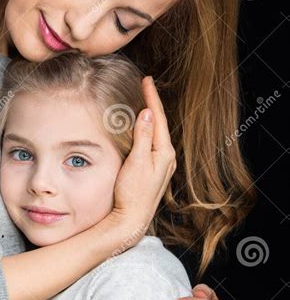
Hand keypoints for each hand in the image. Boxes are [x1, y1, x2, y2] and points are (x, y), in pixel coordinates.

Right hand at [110, 76, 175, 242]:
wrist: (131, 219)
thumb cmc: (132, 193)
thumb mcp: (136, 162)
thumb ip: (142, 136)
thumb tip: (147, 113)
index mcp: (164, 152)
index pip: (158, 118)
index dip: (151, 98)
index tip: (146, 80)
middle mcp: (166, 158)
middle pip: (159, 124)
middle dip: (152, 104)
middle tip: (145, 85)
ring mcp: (161, 165)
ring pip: (156, 134)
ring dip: (151, 117)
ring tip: (144, 102)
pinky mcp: (154, 172)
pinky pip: (152, 144)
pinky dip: (148, 131)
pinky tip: (143, 130)